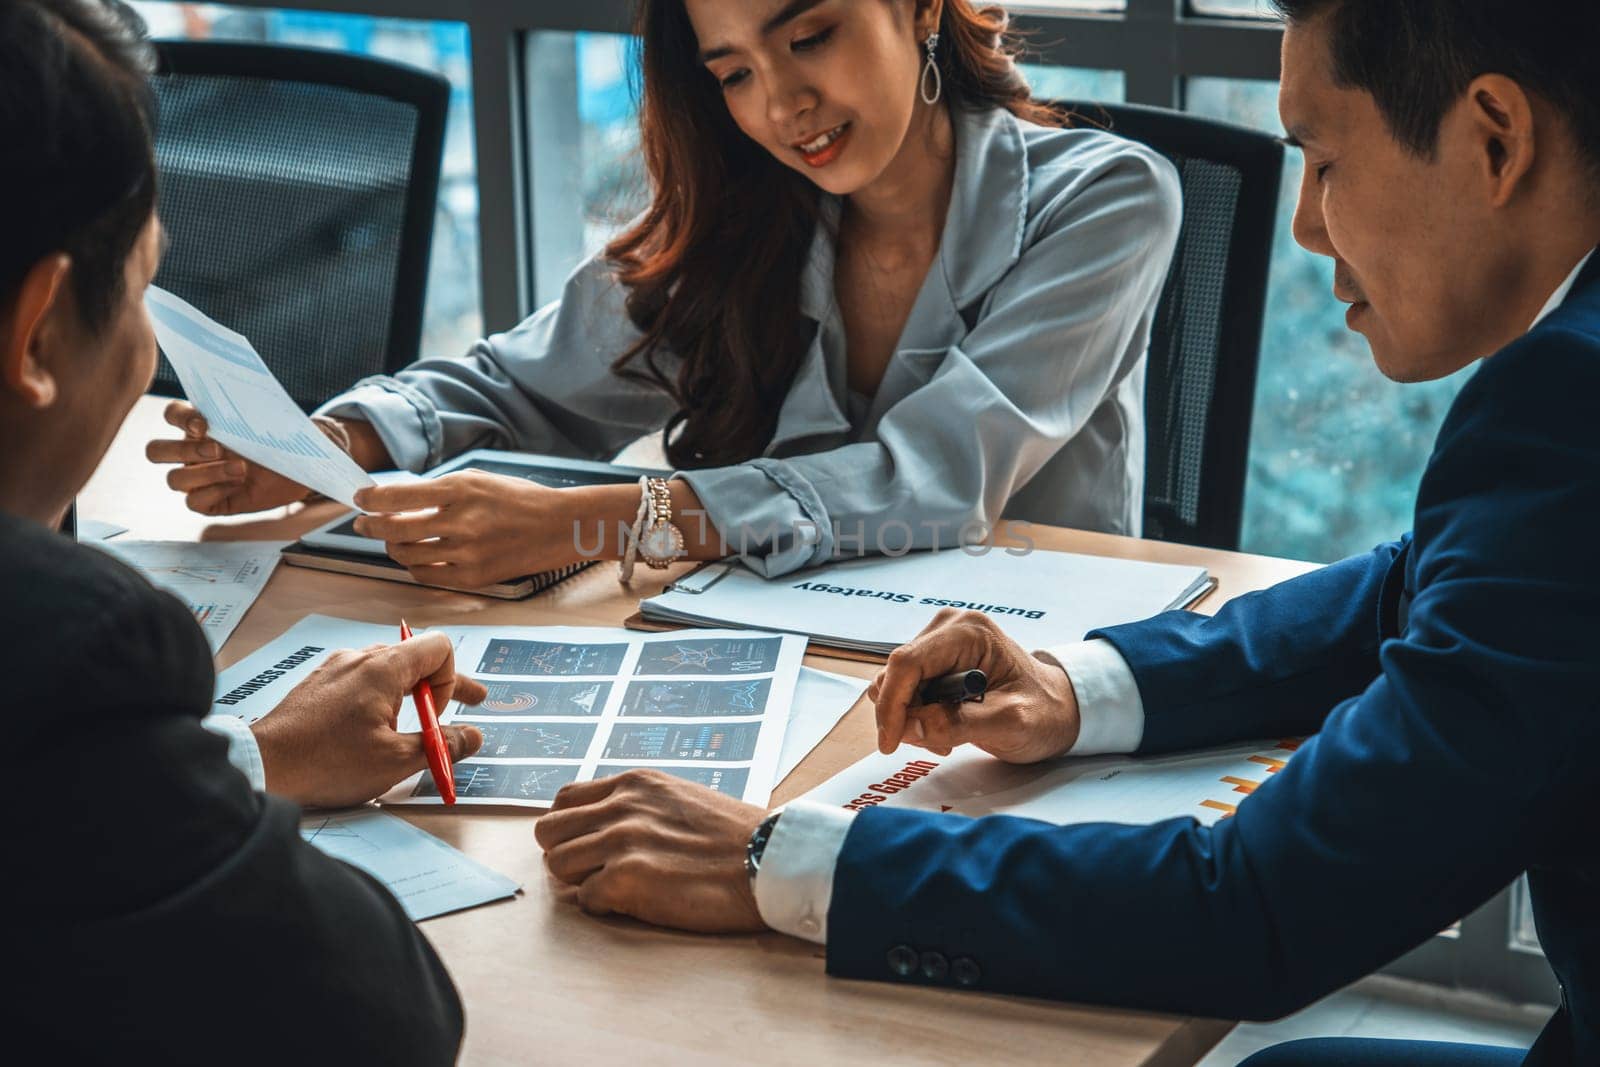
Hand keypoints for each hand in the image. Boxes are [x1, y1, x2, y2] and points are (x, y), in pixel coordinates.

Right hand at [145, 400, 317, 514]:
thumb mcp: (265, 421)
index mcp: (198, 425)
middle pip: (155, 451)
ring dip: (206, 474)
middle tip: (217, 449)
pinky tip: (237, 486)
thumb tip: (243, 396)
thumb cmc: (278, 441)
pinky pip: (194, 502)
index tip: (205, 424)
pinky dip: (214, 493)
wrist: (298, 469)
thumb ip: (247, 408)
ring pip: (175, 480)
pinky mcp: (209, 501)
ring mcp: (197, 478)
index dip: (180, 418)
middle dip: (181, 451)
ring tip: (241, 469)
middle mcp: (190, 452)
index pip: (171, 414)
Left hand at [251, 632, 487, 807]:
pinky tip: (371, 727)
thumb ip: (442, 745)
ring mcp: (336, 668)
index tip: (437, 717)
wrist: (263, 766)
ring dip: (409, 694)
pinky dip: (380, 697)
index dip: (451, 680)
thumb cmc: (326, 762)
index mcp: (383, 668)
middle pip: (416, 658)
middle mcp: (359, 658)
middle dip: (444, 686)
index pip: (438, 647)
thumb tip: (473, 736)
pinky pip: (361, 680)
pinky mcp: (318, 684)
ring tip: (406, 726)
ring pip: (388, 669)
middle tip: (472, 700)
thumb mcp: (396, 760)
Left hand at [352, 471, 580, 588]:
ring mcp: (467, 553)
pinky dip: (415, 566)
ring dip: (393, 547)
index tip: (359, 499)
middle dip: (371, 527)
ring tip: (394, 540)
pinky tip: (417, 557)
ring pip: (407, 555)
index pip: (396, 497)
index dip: (370, 500)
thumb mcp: (477, 480)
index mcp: (459, 490)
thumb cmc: (519, 499)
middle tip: (364, 524)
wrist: (559, 526)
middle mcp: (460, 522)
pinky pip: (427, 575)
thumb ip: (438, 491)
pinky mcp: (474, 577)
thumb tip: (397, 501)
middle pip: (394, 530)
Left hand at [534, 769, 767, 933]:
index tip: (587, 843)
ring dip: (582, 882)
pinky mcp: (626, 879)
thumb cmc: (734, 837)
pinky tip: (637, 903)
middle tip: (595, 870)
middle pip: (549, 832)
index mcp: (634, 783)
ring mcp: (621, 841)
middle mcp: (621, 806)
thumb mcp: (679, 797)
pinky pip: (586, 900)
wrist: (769, 861)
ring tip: (617, 887)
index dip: (571, 826)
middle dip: (566, 854)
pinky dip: (605, 907)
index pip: (564, 799)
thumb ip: (638, 804)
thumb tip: (603, 824)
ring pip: (558, 866)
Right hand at [871, 608, 1080, 763]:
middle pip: (896, 673)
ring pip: (896, 684)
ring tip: (946, 737)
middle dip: (905, 715)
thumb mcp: (1010, 723)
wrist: (1056, 710)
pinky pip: (905, 689)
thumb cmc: (1043, 712)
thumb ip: (959, 724)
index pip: (907, 663)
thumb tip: (910, 727)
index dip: (891, 704)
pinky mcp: (935, 659)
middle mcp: (949, 628)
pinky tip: (944, 727)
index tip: (890, 742)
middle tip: (936, 744)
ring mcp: (940, 642)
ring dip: (911, 718)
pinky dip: (916, 715)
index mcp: (968, 632)